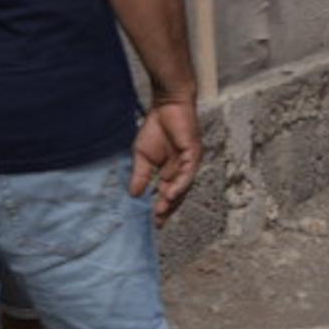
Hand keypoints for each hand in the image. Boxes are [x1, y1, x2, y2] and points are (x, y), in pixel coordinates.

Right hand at [134, 98, 206, 220]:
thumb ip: (140, 175)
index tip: (152, 222)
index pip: (166, 194)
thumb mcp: (142, 156)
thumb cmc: (156, 128)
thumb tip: (134, 195)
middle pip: (177, 195)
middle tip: (157, 222)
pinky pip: (188, 173)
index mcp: (170, 172)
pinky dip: (180, 184)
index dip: (161, 207)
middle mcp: (182, 170)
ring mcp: (189, 163)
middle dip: (167, 208)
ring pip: (184, 186)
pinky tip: (170, 193)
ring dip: (173, 199)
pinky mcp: (194, 153)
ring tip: (162, 211)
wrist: (166, 106)